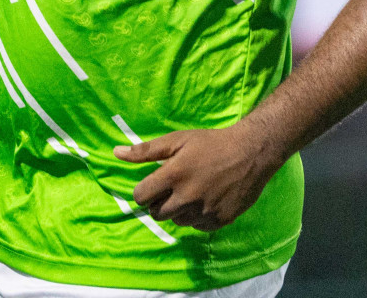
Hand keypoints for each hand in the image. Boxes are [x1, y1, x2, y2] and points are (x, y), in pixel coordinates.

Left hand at [115, 123, 284, 231]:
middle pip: (157, 213)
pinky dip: (197, 216)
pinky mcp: (219, 221)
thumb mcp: (177, 140)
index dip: (143, 191)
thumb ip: (146, 150)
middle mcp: (187, 198)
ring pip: (177, 221)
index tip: (153, 184)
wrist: (251, 152)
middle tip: (172, 188)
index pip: (141, 197)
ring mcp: (204, 211)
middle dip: (159, 202)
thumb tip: (116, 153)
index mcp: (173, 176)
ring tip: (191, 192)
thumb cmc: (211, 143)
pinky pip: (197, 226)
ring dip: (178, 210)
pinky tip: (206, 199)